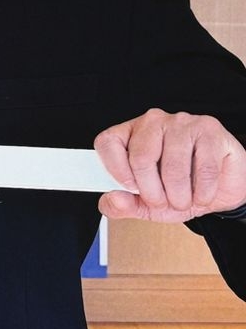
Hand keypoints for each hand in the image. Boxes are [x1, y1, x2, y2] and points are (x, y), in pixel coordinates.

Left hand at [94, 109, 245, 222]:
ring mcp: (182, 123)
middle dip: (152, 192)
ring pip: (173, 165)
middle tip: (163, 204)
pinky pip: (204, 168)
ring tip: (184, 201)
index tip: (130, 189)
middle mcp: (153, 123)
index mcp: (130, 135)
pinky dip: (203, 192)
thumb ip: (123, 205)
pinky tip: (202, 196)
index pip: (107, 143)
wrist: (220, 189)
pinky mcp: (210, 131)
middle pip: (140, 157)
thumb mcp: (146, 205)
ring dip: (179, 195)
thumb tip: (112, 199)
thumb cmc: (181, 190)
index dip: (115, 170)